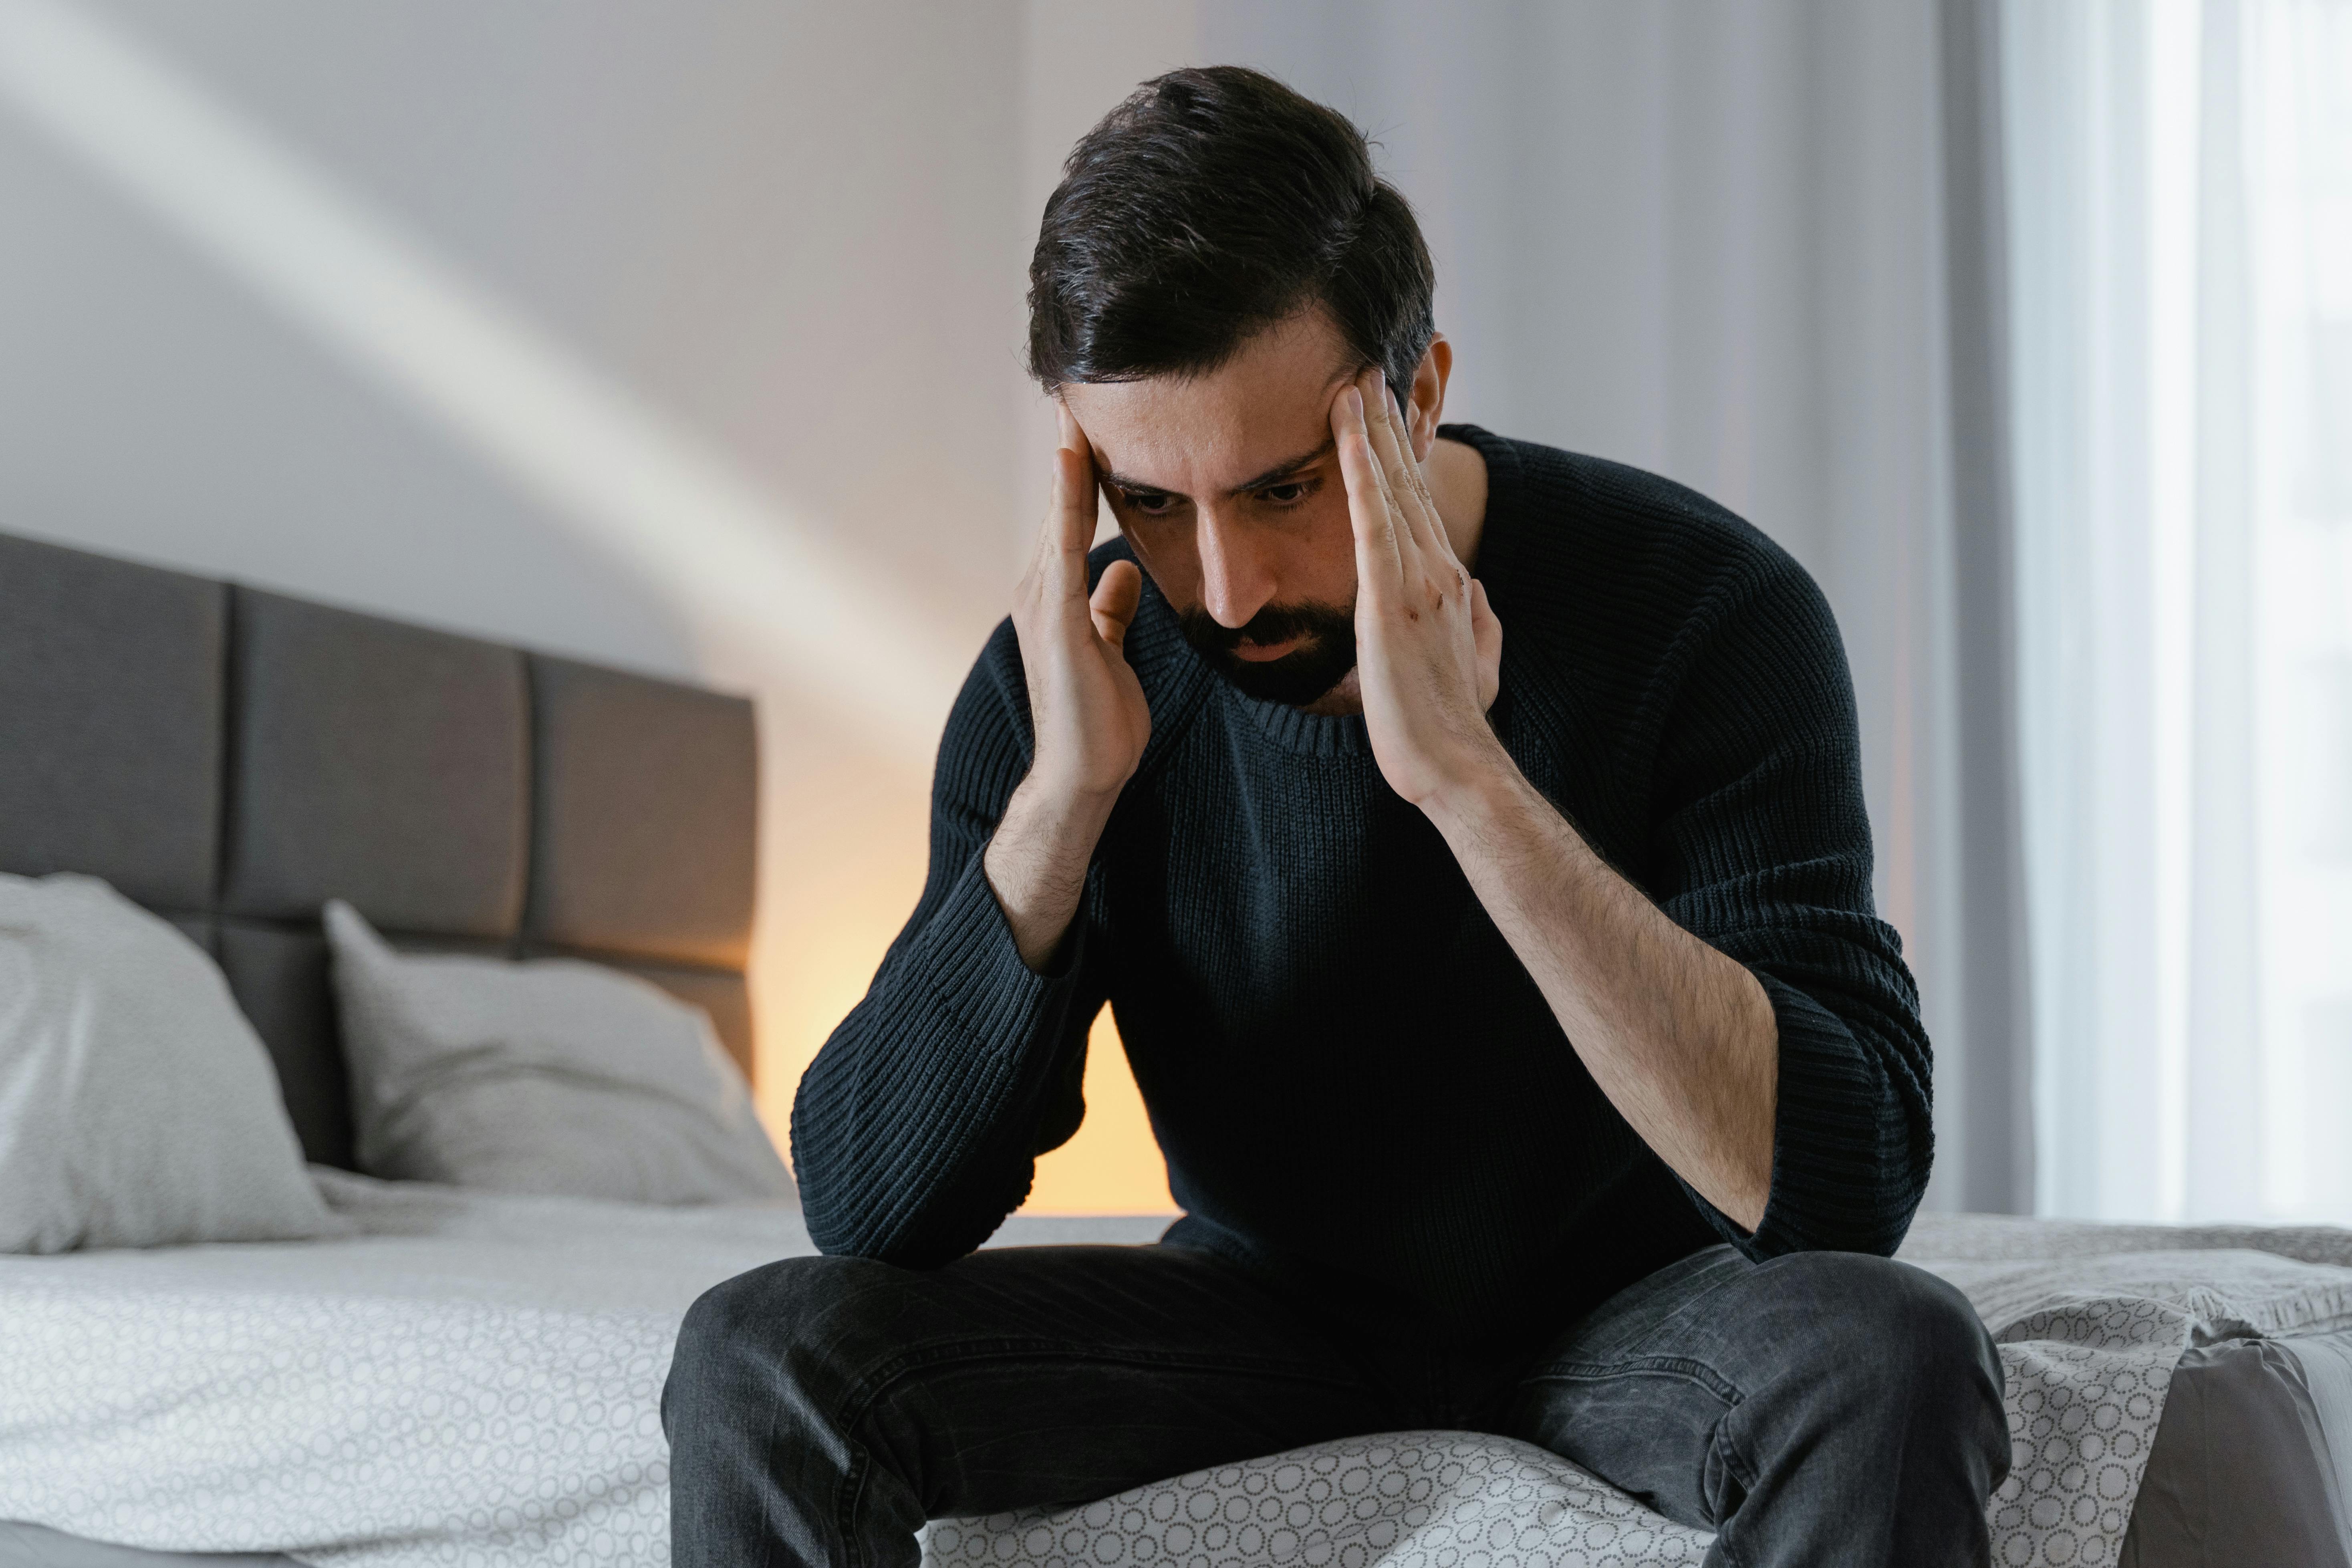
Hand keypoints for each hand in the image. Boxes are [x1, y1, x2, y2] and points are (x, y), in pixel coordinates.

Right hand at [1011, 403, 1149, 801]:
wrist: (1083, 775)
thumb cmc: (1099, 720)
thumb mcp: (1112, 649)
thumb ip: (1112, 610)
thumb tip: (1125, 574)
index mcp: (1057, 594)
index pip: (1071, 516)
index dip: (1081, 467)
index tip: (1092, 415)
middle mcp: (1040, 589)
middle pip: (1058, 503)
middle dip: (1069, 446)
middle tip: (1079, 381)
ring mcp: (1043, 603)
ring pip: (1057, 513)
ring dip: (1067, 459)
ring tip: (1076, 401)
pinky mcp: (1058, 620)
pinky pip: (1065, 546)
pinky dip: (1069, 500)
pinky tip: (1078, 461)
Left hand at [1334, 368, 1503, 807]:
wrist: (1454, 763)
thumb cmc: (1453, 724)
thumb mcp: (1476, 663)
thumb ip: (1480, 623)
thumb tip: (1479, 594)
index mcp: (1448, 584)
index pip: (1419, 506)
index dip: (1404, 457)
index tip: (1389, 416)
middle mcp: (1437, 569)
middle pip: (1407, 481)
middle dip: (1389, 424)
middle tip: (1367, 370)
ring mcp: (1417, 578)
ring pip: (1390, 486)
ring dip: (1372, 430)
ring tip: (1352, 381)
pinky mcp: (1391, 595)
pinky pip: (1371, 517)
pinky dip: (1360, 469)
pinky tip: (1348, 431)